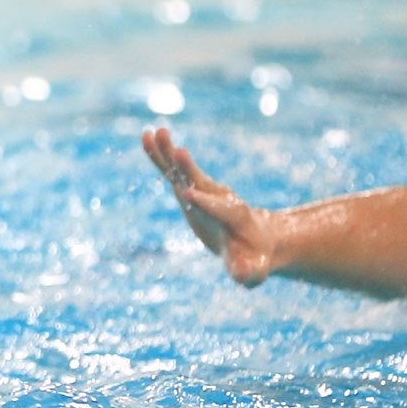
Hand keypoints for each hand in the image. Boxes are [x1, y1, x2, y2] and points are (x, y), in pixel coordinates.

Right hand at [142, 126, 276, 287]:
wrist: (259, 238)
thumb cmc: (255, 258)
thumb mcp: (255, 271)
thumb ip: (248, 272)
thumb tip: (242, 275)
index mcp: (232, 220)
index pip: (218, 210)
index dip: (206, 203)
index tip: (189, 194)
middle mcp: (218, 200)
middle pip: (200, 182)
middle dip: (188, 169)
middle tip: (178, 150)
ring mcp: (204, 192)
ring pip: (183, 171)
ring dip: (170, 154)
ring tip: (157, 132)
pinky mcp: (192, 189)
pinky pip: (173, 170)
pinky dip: (160, 156)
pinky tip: (146, 137)